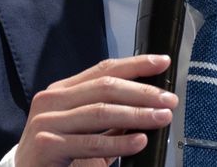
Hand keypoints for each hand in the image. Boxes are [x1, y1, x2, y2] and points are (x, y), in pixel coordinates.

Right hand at [15, 54, 177, 166]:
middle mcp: (51, 100)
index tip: (162, 62)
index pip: (103, 69)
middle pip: (105, 88)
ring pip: (100, 112)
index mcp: (61, 90)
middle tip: (169, 100)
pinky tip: (140, 141)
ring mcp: (46, 122)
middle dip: (142, 92)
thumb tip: (148, 103)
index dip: (135, 64)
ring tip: (162, 118)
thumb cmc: (57, 154)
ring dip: (137, 114)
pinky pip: (91, 143)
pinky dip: (119, 143)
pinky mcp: (47, 146)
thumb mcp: (84, 129)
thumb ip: (109, 115)